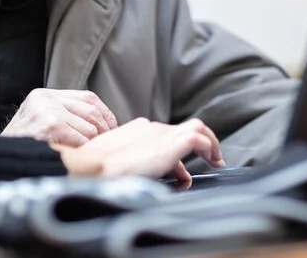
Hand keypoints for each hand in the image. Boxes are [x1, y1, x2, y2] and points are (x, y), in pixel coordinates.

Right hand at [1, 88, 117, 145]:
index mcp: (44, 94)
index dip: (104, 112)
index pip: (87, 97)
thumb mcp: (38, 121)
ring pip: (88, 127)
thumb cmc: (20, 146)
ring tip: (90, 152)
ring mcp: (47, 110)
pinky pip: (81, 139)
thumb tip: (98, 124)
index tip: (112, 126)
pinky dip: (84, 150)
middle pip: (91, 110)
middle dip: (104, 128)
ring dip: (92, 143)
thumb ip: (62, 115)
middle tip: (108, 142)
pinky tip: (79, 157)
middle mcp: (45, 98)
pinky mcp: (49, 125)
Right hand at [54, 117, 224, 187]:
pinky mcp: (170, 143)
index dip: (181, 148)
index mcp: (140, 130)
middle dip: (202, 144)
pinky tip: (211, 161)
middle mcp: (153, 128)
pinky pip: (198, 137)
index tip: (186, 167)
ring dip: (210, 144)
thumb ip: (138, 165)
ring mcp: (162, 133)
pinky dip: (208, 147)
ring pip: (197, 127)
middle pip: (184, 129)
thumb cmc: (100, 172)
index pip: (167, 134)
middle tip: (212, 160)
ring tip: (215, 160)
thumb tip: (150, 178)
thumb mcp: (122, 165)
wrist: (91, 166)